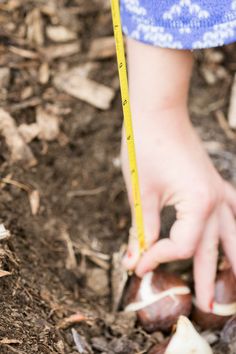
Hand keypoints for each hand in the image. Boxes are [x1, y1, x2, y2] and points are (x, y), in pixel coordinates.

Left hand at [122, 113, 235, 312]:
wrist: (158, 113)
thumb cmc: (146, 147)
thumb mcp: (141, 194)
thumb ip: (142, 230)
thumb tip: (134, 260)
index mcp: (199, 203)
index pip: (179, 247)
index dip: (157, 259)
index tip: (137, 264)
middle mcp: (216, 200)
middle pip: (212, 249)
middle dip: (205, 280)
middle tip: (207, 309)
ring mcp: (219, 191)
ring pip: (232, 234)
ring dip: (231, 261)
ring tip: (235, 285)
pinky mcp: (214, 184)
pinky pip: (233, 213)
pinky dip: (235, 230)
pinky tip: (235, 239)